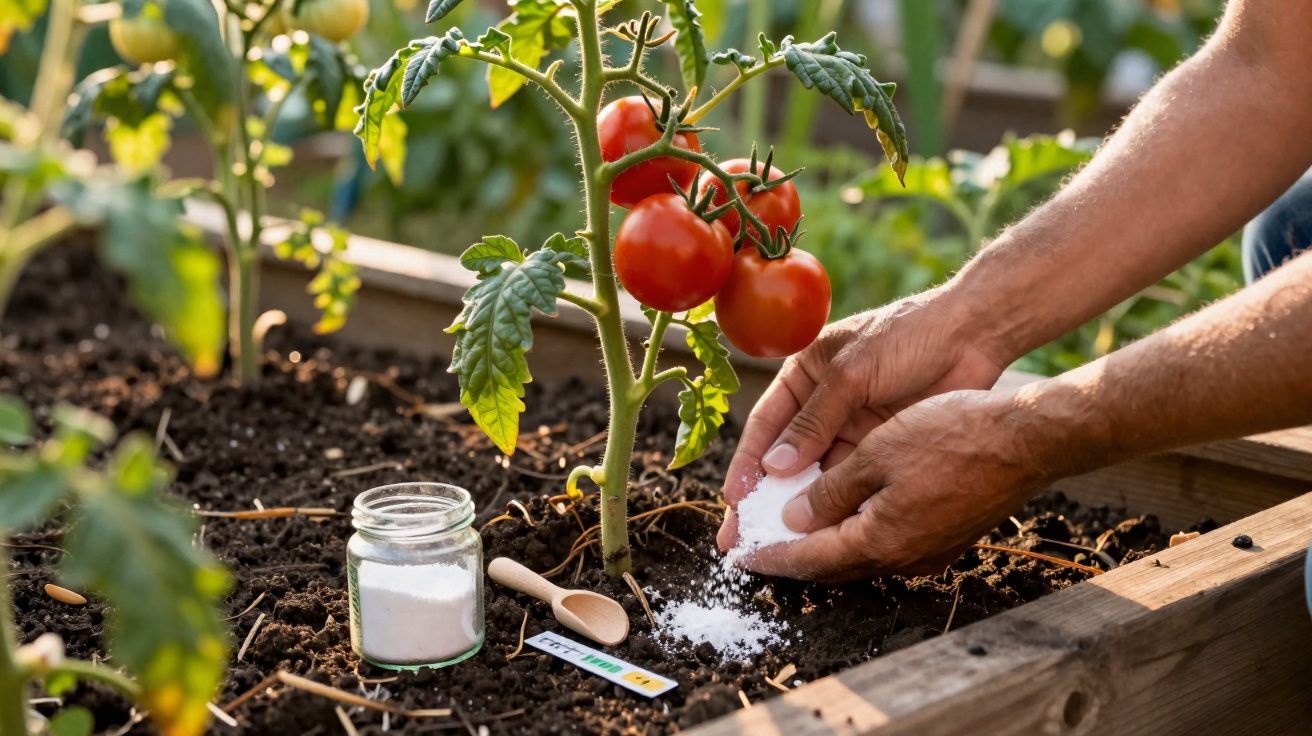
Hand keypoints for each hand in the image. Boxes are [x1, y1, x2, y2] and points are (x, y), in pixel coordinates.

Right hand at [717, 287, 1008, 550]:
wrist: (971, 335)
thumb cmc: (906, 336)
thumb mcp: (852, 373)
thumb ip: (815, 421)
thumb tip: (774, 467)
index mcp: (803, 375)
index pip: (764, 425)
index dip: (747, 463)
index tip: (734, 501)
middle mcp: (820, 405)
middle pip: (784, 457)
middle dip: (763, 497)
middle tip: (742, 537)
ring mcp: (850, 428)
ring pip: (816, 475)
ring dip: (798, 507)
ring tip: (778, 544)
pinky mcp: (879, 446)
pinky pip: (850, 480)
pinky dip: (836, 505)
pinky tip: (823, 533)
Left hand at [738, 389, 1051, 580]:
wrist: (1028, 439)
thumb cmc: (952, 436)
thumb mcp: (876, 454)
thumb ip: (830, 492)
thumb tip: (795, 520)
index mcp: (879, 541)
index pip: (808, 558)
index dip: (769, 556)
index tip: (737, 557)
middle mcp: (903, 557)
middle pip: (832, 563)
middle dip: (791, 554)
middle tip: (754, 545)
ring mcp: (929, 550)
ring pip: (861, 552)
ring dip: (824, 541)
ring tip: (790, 526)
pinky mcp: (947, 534)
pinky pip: (889, 540)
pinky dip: (857, 529)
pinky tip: (845, 509)